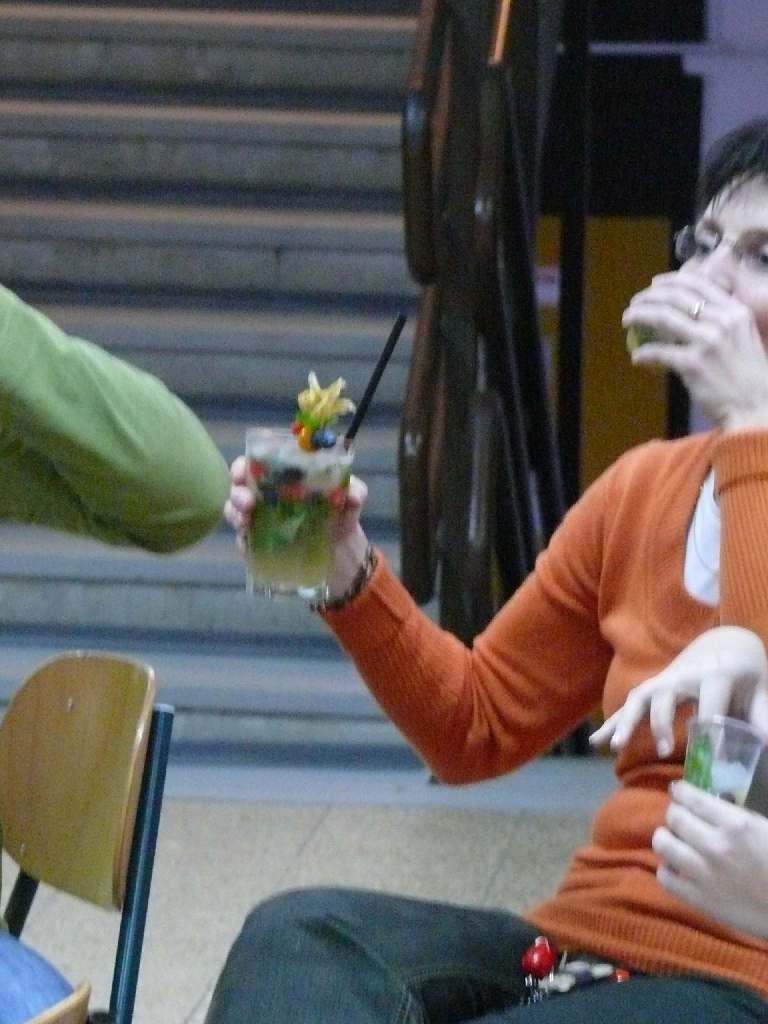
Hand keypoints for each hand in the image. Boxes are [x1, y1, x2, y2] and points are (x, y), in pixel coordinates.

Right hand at [223, 455, 370, 598]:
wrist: (339, 549)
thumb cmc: (339, 513)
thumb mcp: (350, 499)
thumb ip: (355, 492)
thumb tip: (353, 495)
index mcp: (282, 475)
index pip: (255, 462)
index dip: (245, 464)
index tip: (244, 469)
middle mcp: (265, 493)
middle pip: (238, 485)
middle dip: (237, 490)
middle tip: (247, 501)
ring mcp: (257, 518)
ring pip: (233, 510)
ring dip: (234, 512)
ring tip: (245, 520)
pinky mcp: (256, 543)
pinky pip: (242, 539)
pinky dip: (241, 539)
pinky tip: (247, 541)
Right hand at [589, 626, 767, 756]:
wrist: (724, 643)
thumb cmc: (745, 672)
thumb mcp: (759, 691)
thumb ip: (761, 717)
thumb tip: (765, 747)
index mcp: (714, 676)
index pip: (710, 707)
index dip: (711, 734)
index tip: (712, 762)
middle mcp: (684, 676)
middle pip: (665, 697)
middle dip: (660, 722)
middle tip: (663, 752)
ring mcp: (665, 679)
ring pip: (639, 698)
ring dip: (625, 721)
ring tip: (614, 747)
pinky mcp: (654, 686)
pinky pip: (629, 703)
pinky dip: (613, 722)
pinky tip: (596, 741)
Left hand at [622, 268, 767, 431]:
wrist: (754, 406)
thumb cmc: (748, 376)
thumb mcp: (744, 336)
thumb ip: (722, 320)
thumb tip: (691, 311)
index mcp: (735, 311)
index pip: (698, 284)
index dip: (670, 281)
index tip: (654, 285)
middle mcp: (722, 321)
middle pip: (676, 297)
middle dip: (649, 297)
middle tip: (634, 303)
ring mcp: (707, 342)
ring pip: (663, 318)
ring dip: (639, 316)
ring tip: (628, 320)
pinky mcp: (692, 364)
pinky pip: (659, 352)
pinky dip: (644, 353)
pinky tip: (637, 357)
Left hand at [652, 780, 767, 937]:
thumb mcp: (765, 829)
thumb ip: (737, 816)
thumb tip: (711, 806)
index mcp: (736, 825)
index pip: (692, 798)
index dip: (680, 792)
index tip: (678, 791)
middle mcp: (715, 845)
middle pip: (674, 818)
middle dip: (674, 813)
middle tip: (678, 817)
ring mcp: (704, 874)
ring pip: (663, 844)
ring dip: (665, 838)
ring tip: (672, 840)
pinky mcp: (700, 900)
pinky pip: (665, 878)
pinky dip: (667, 869)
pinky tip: (676, 868)